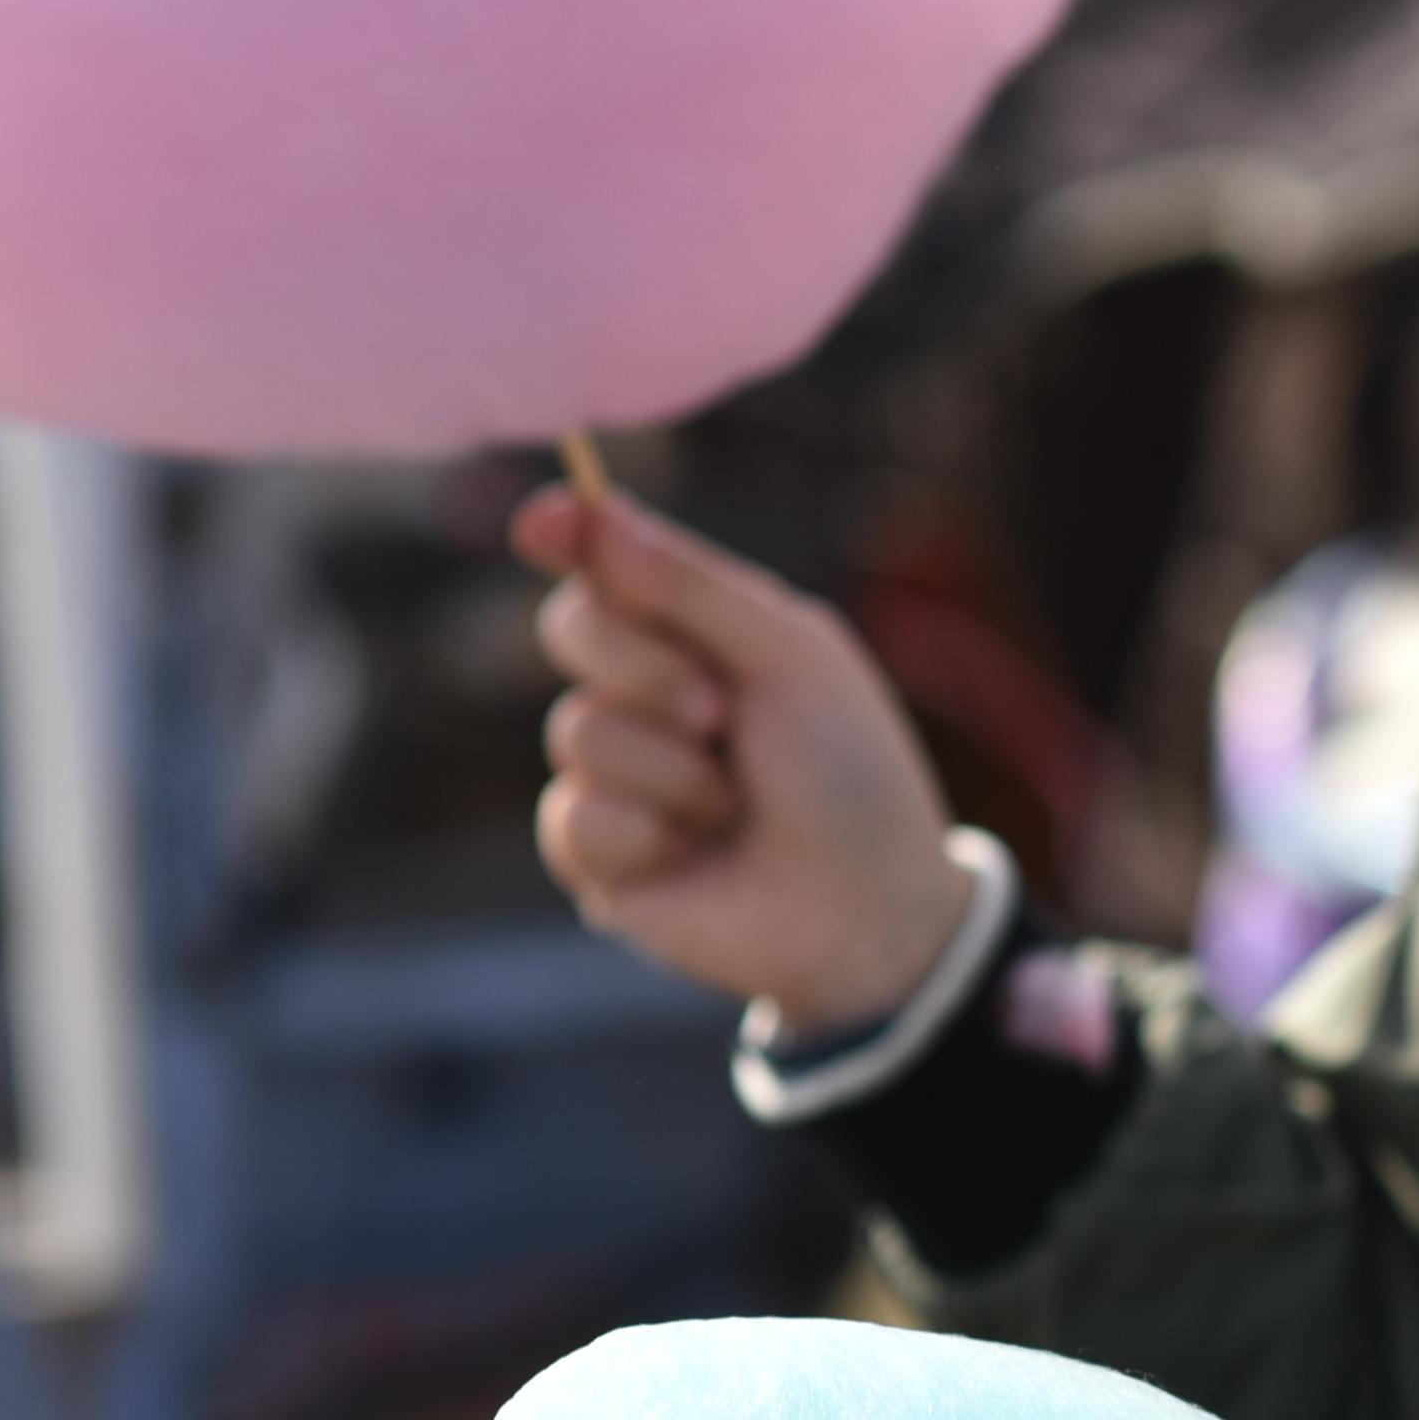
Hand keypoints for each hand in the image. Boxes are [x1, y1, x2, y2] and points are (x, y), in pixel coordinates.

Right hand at [515, 477, 980, 1037]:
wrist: (872, 910)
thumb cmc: (851, 778)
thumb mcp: (793, 660)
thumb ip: (694, 586)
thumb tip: (594, 509)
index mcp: (700, 634)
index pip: (608, 564)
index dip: (568, 533)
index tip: (546, 525)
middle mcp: (647, 694)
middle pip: (572, 626)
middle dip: (646, 665)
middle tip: (721, 715)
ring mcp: (618, 773)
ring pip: (575, 730)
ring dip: (673, 769)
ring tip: (737, 804)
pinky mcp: (599, 855)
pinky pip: (573, 817)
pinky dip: (646, 832)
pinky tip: (696, 854)